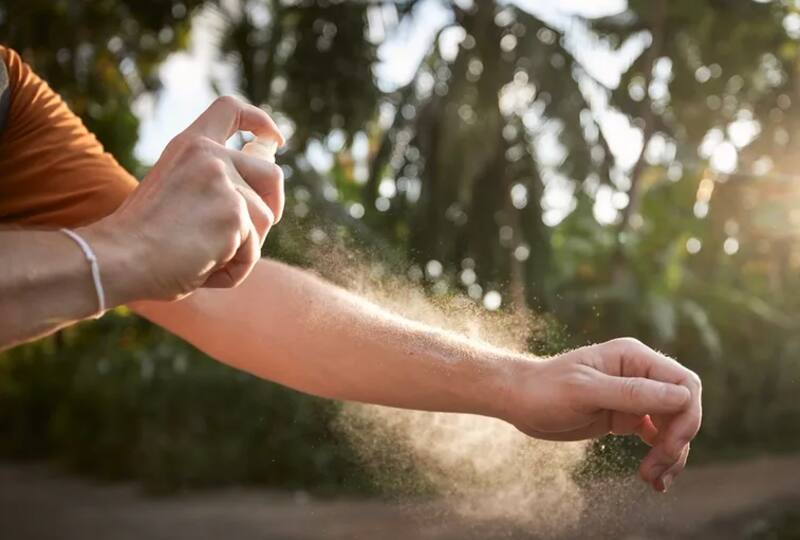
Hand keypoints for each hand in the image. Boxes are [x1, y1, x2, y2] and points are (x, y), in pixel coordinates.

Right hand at [84, 96, 285, 302]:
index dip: (260, 122)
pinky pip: (252, 251)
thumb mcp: (174, 192)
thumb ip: (208, 183)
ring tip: (202, 257)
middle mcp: (210, 157)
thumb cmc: (140, 239)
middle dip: (275, 203)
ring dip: (243, 247)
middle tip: (265, 224)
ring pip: (264, 221)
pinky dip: (233, 269)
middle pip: (271, 174)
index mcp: (189, 145)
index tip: (273, 139)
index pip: (230, 110)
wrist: (119, 257)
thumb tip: (259, 192)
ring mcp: (225, 184)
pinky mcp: (235, 215)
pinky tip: (201, 269)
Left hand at [505, 338, 701, 492]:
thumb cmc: (545, 389)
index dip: (687, 416)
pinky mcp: (626, 416)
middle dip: (677, 441)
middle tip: (657, 470)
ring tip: (654, 481)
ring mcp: (634, 396)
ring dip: (671, 455)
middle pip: (683, 408)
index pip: (684, 384)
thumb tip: (682, 398)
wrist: (518, 401)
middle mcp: (639, 374)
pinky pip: (657, 437)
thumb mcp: (585, 391)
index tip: (669, 446)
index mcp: (634, 357)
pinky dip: (660, 457)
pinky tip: (654, 479)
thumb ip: (631, 393)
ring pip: (673, 426)